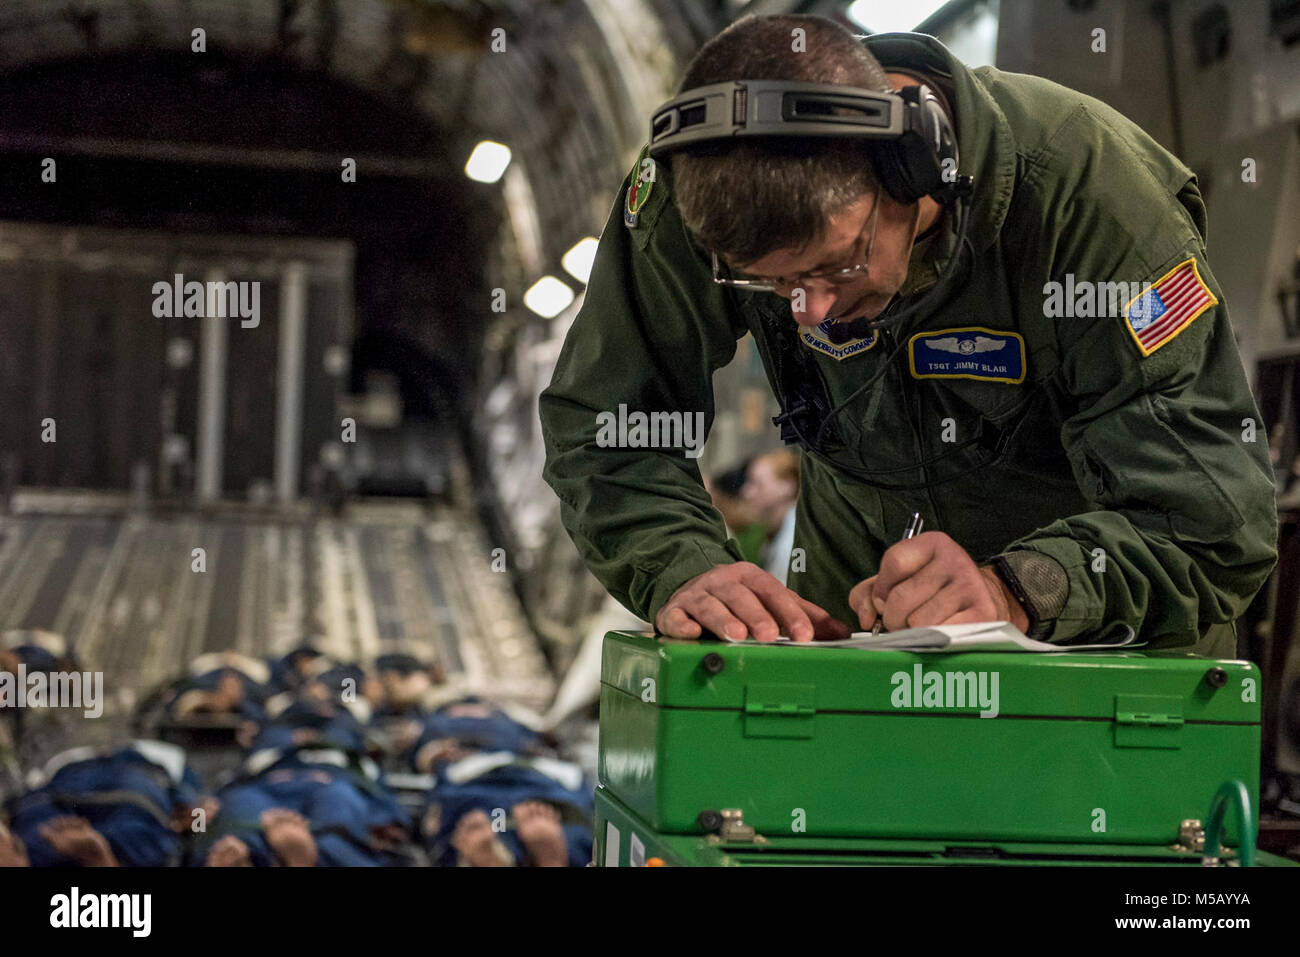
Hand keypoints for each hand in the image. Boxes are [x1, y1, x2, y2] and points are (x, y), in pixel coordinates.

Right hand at [654, 562, 850, 641]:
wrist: (689, 586)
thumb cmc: (737, 599)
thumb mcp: (770, 601)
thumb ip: (804, 615)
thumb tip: (842, 632)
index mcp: (750, 578)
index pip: (773, 592)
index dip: (790, 613)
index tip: (806, 635)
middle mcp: (722, 582)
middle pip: (740, 596)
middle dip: (755, 615)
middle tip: (769, 635)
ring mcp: (696, 595)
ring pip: (709, 605)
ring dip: (722, 620)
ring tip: (736, 636)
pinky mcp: (672, 610)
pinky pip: (674, 616)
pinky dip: (681, 624)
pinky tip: (690, 633)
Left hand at [848, 532, 1028, 631]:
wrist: (980, 601)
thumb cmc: (930, 592)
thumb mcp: (898, 581)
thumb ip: (867, 594)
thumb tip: (867, 619)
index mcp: (932, 543)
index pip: (894, 562)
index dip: (881, 589)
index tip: (883, 602)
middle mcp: (954, 559)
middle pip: (901, 597)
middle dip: (892, 618)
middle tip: (901, 621)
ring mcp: (970, 586)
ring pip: (918, 621)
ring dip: (912, 632)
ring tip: (920, 627)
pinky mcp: (982, 613)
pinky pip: (939, 635)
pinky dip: (932, 641)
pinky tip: (937, 635)